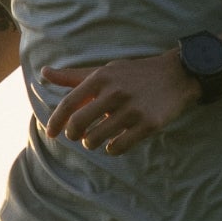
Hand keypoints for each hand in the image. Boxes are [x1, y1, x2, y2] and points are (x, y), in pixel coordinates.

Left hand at [40, 51, 196, 154]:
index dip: (55, 121)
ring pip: (96, 139)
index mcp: (102, 78)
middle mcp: (115, 92)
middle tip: (77, 136)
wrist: (176, 75)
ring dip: (91, 143)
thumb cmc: (134, 75)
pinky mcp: (148, 125)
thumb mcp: (105, 71)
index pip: (69, 104)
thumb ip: (74, 76)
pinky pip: (118, 147)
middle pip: (78, 124)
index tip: (50, 133)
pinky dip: (111, 149)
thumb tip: (44, 73)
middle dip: (73, 135)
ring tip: (97, 138)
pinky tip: (114, 143)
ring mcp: (133, 110)